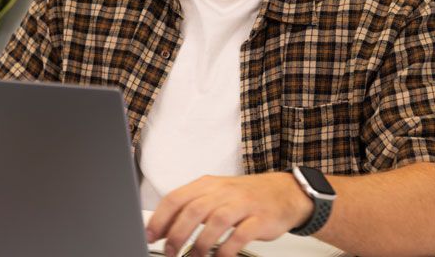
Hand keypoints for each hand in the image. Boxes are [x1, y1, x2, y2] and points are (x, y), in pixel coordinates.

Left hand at [145, 173, 313, 256]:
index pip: (176, 198)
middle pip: (193, 210)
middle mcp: (223, 192)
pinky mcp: (259, 219)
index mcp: (208, 185)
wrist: (285, 192)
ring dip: (200, 244)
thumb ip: (190, 207)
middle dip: (177, 234)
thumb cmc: (245, 196)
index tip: (150, 235)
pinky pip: (240, 235)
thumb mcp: (215, 194)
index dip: (160, 218)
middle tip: (169, 251)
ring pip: (215, 221)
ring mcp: (242, 204)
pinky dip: (226, 249)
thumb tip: (162, 227)